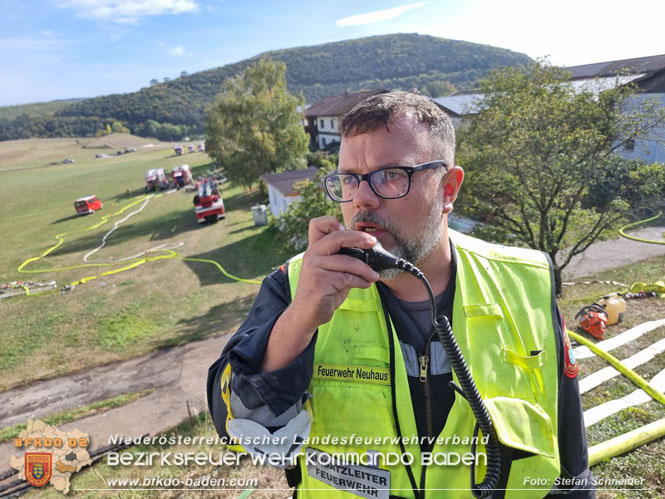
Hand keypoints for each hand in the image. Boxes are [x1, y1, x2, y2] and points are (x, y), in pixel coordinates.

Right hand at [261, 216, 378, 371]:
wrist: (307, 313)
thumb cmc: (323, 290)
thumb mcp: (332, 270)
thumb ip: (343, 257)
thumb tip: (368, 250)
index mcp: (315, 248)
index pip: (318, 224)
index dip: (333, 222)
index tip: (352, 230)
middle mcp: (312, 254)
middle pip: (337, 237)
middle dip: (358, 238)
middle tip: (373, 243)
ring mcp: (314, 267)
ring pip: (347, 261)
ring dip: (365, 269)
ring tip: (373, 276)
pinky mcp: (320, 281)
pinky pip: (347, 277)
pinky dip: (360, 281)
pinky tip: (365, 284)